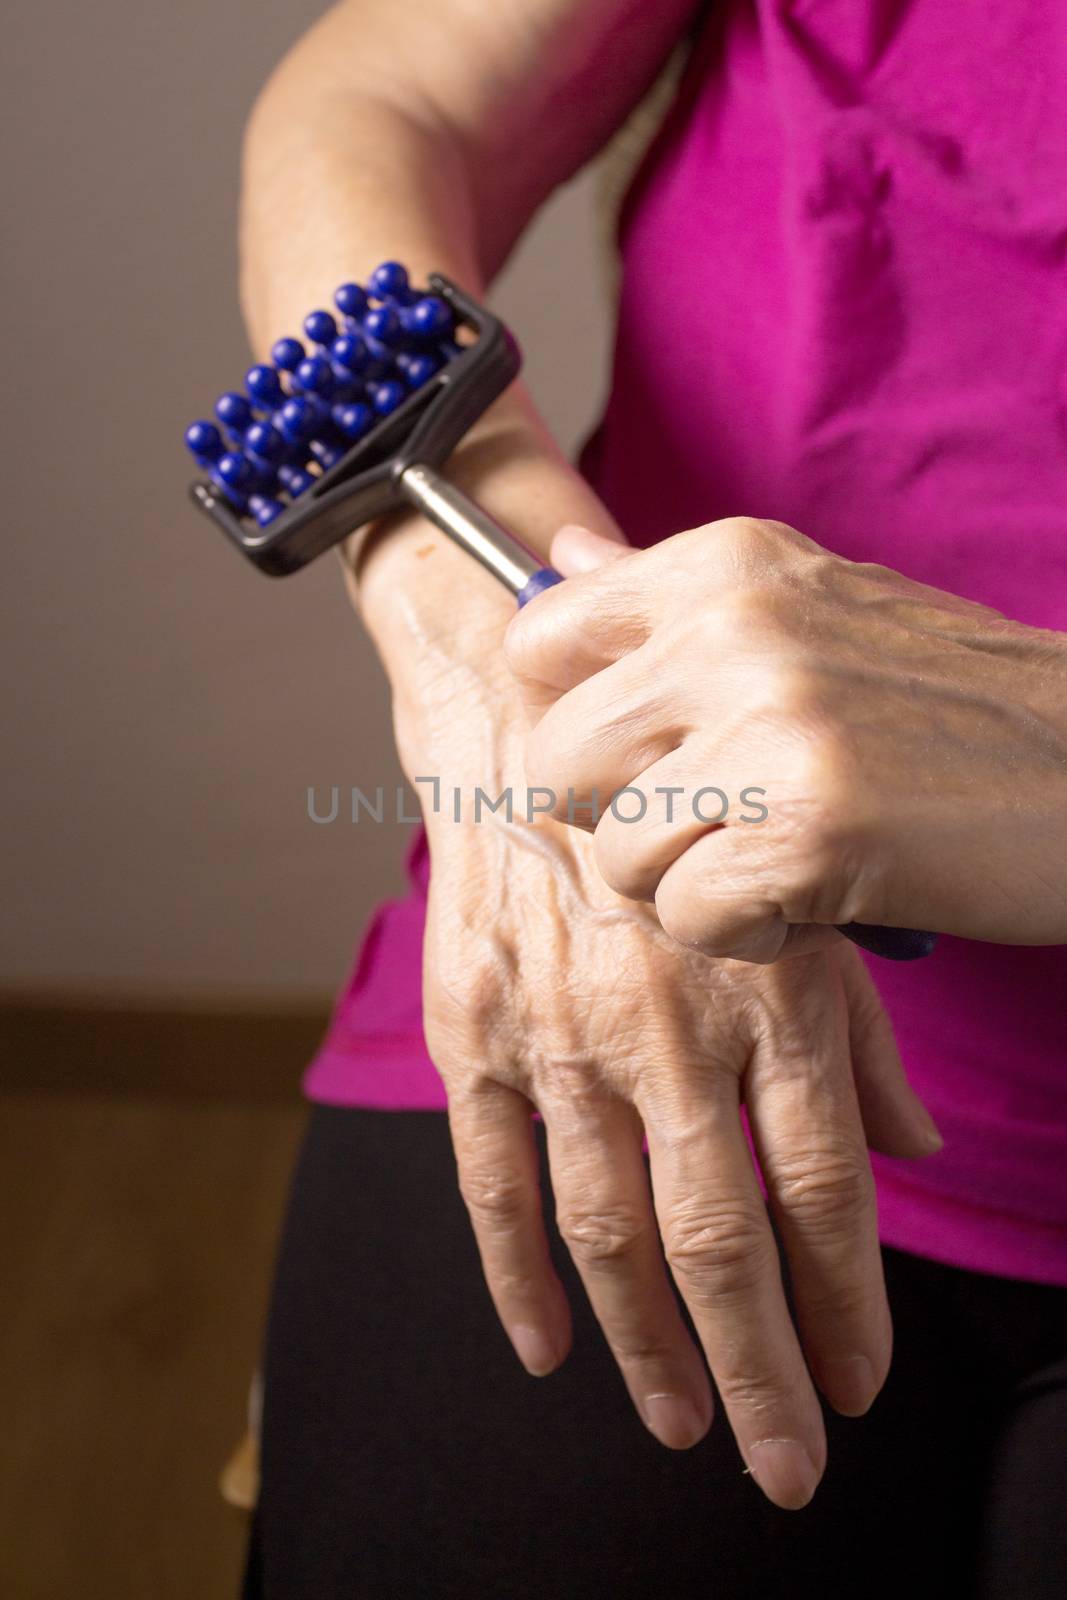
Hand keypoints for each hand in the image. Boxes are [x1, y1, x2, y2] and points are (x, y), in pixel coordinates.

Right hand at [401, 651, 940, 1510]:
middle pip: (719, 1238)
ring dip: (648, 1344)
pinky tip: (546, 1352)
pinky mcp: (477, 1032)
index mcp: (768, 991)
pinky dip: (514, 1276)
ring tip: (681, 1426)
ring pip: (607, 1231)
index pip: (821, 1189)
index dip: (847, 1305)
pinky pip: (491, 1179)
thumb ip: (858, 1033)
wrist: (527, 728)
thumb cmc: (688, 817)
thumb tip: (914, 1150)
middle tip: (785, 1469)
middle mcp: (669, 1027)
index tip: (859, 1386)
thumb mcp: (799, 897)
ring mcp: (562, 1034)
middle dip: (758, 1371)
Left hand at [504, 519, 1066, 961]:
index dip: (570, 723)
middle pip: (553, 767)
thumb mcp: (814, 612)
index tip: (638, 760)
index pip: (539, 641)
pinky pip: (689, 919)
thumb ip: (670, 597)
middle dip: (621, 827)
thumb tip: (556, 563)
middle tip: (717, 831)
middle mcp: (729, 625)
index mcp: (724, 564)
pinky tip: (823, 896)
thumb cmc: (955, 709)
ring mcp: (767, 722)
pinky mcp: (805, 826)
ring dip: (692, 891)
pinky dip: (752, 935)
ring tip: (786, 862)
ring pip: (615, 859)